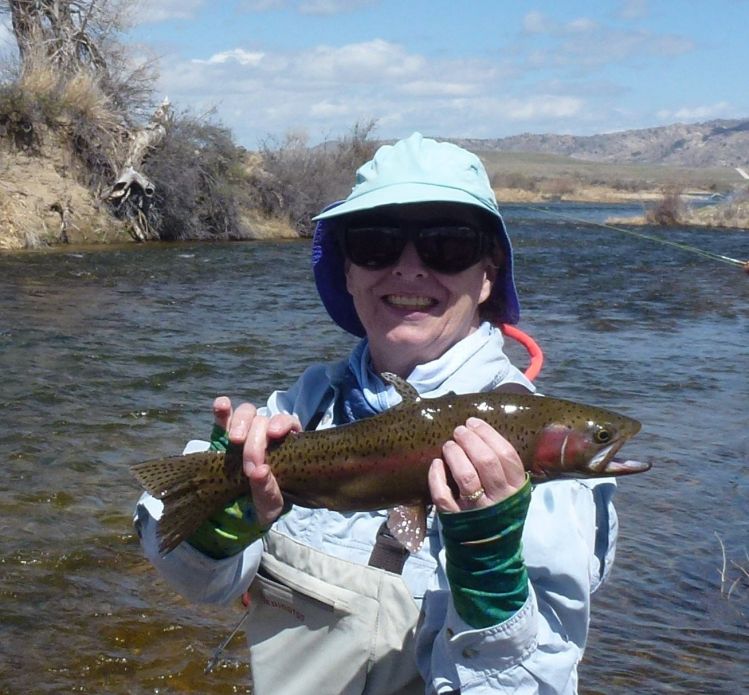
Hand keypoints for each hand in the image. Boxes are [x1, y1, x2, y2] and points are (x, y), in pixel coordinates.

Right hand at [213, 396, 299, 525]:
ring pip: (246, 413)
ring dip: (241, 422)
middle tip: (250, 467)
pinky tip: (221, 406)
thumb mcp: (269, 505)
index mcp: (285, 445)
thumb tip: (260, 471)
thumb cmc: (262, 504)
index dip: (282, 424)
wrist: (238, 511)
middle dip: (256, 442)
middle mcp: (265, 433)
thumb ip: (268, 491)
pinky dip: (222, 410)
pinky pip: (222, 417)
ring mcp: (244, 432)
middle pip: (264, 421)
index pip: (289, 423)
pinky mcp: (222, 435)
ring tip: (235, 440)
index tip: (274, 434)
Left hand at [428, 417, 525, 512]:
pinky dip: (436, 477)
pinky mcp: (455, 518)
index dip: (487, 434)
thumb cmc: (499, 511)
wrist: (491, 552)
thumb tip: (479, 433)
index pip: (505, 454)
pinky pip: (443, 495)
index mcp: (516, 488)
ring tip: (448, 445)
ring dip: (454, 454)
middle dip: (469, 440)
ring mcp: (477, 510)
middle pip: (485, 461)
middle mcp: (499, 499)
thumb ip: (503, 468)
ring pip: (465, 476)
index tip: (473, 423)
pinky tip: (435, 464)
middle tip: (458, 431)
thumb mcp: (511, 491)